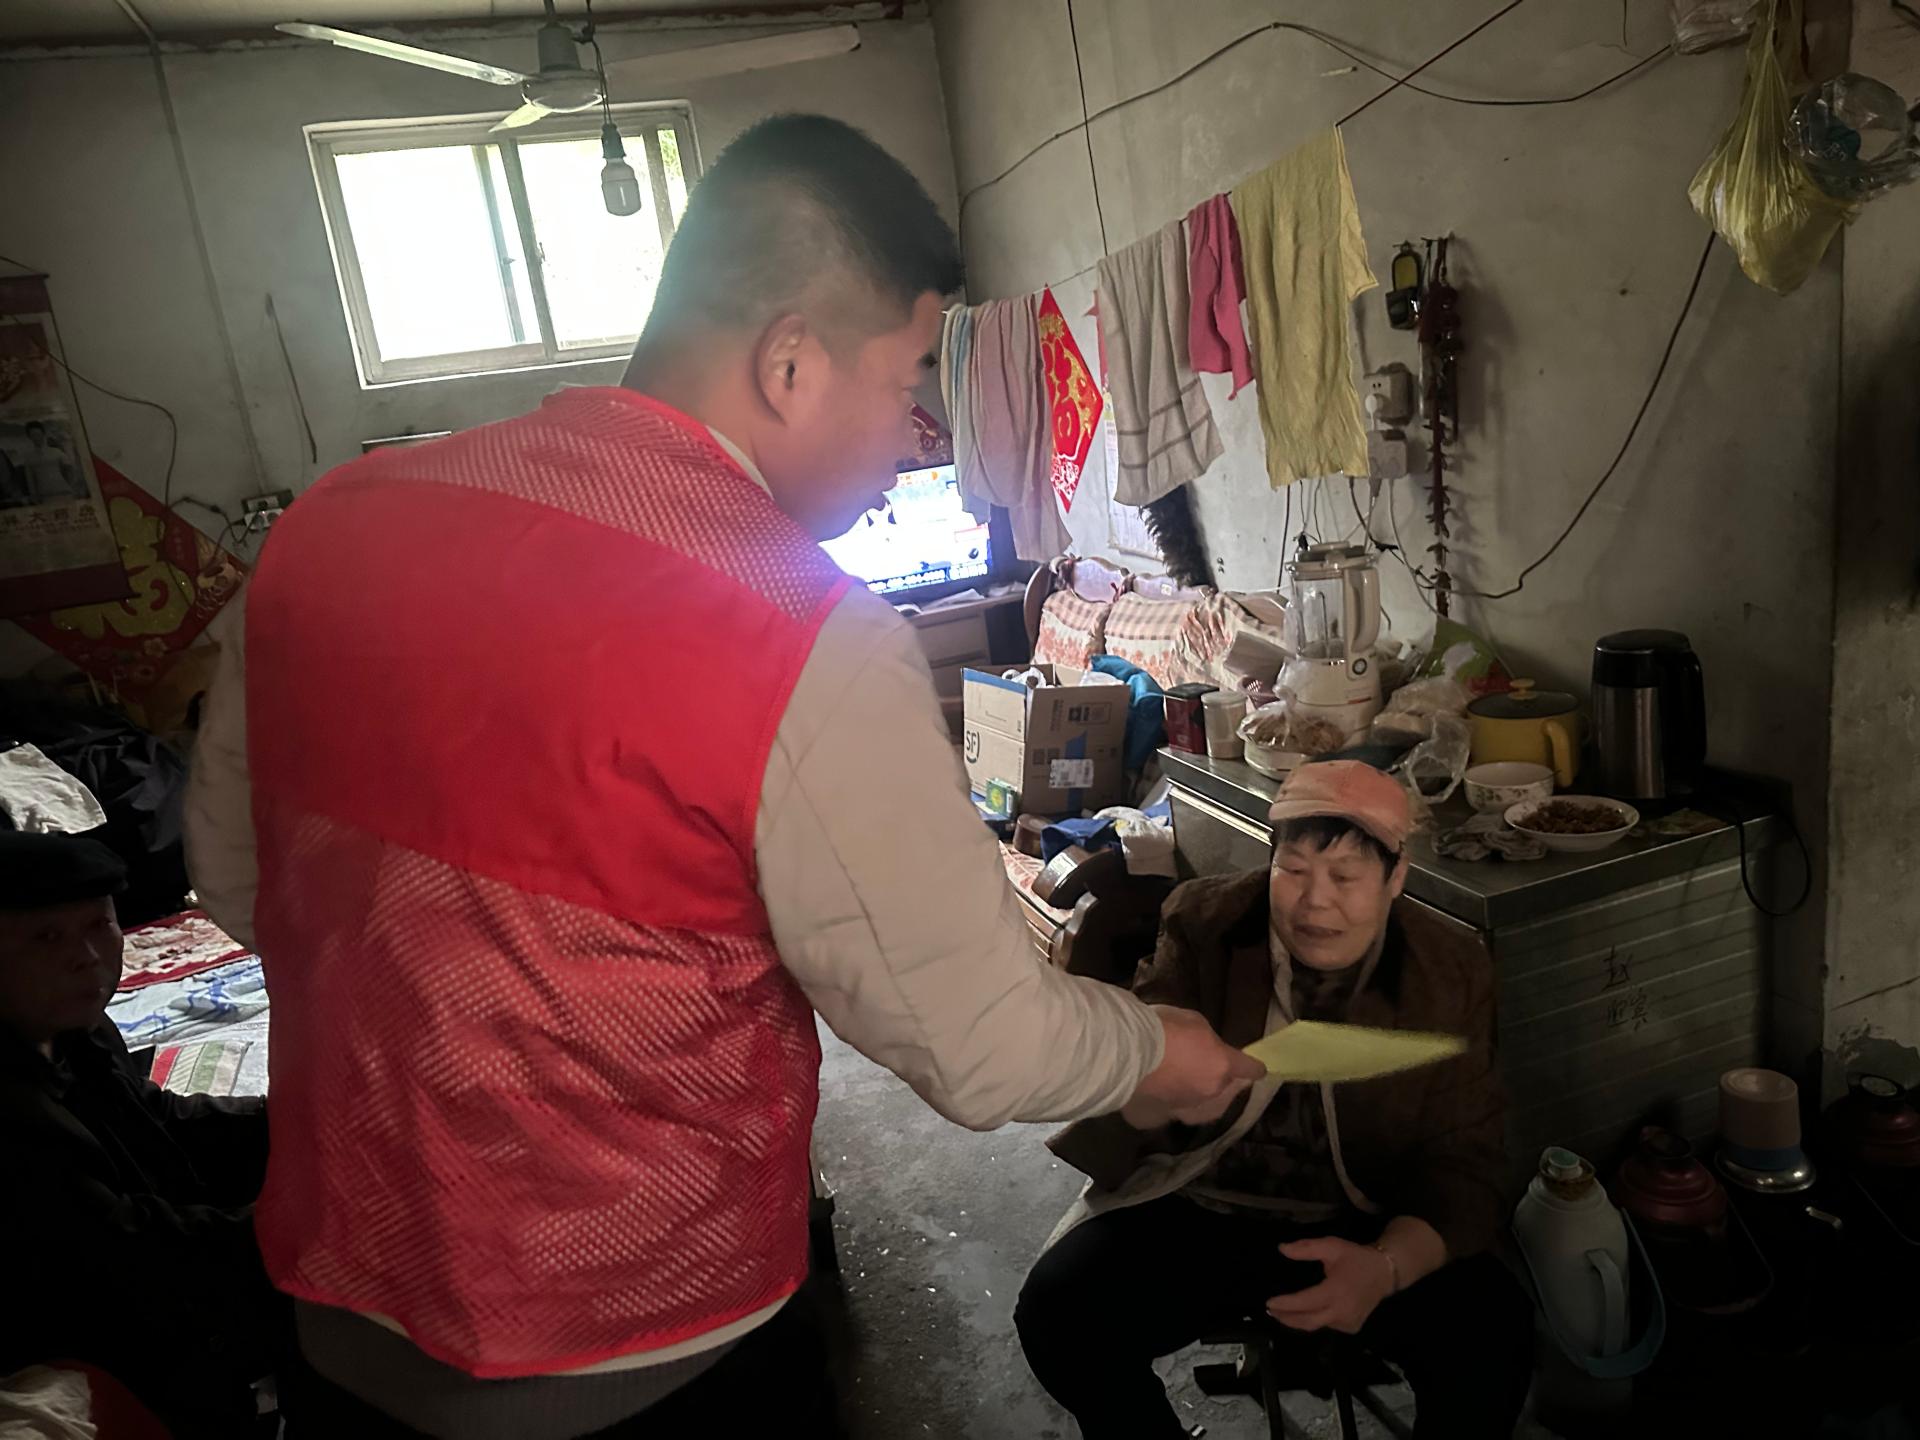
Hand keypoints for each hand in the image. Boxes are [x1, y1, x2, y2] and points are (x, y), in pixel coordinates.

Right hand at [1121, 1006, 1266, 1127]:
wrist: (1121, 1051)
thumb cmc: (1158, 1027)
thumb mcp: (1192, 1020)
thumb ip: (1206, 1040)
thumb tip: (1206, 1049)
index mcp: (1222, 1066)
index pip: (1250, 1069)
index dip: (1252, 1068)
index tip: (1255, 1068)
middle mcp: (1209, 1094)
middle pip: (1227, 1094)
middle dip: (1225, 1084)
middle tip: (1214, 1072)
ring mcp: (1183, 1111)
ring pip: (1201, 1110)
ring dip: (1201, 1100)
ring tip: (1192, 1090)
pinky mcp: (1156, 1119)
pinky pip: (1168, 1114)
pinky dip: (1166, 1106)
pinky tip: (1158, 1096)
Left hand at [1266, 1237, 1395, 1335]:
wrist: (1384, 1272)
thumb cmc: (1355, 1258)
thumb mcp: (1331, 1247)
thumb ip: (1306, 1248)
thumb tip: (1282, 1249)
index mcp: (1336, 1291)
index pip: (1305, 1302)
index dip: (1286, 1304)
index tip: (1269, 1302)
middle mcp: (1342, 1311)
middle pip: (1308, 1321)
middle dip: (1286, 1318)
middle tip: (1270, 1311)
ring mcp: (1348, 1322)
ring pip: (1317, 1325)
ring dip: (1298, 1320)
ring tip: (1283, 1312)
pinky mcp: (1352, 1327)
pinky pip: (1327, 1326)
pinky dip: (1314, 1320)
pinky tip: (1306, 1312)